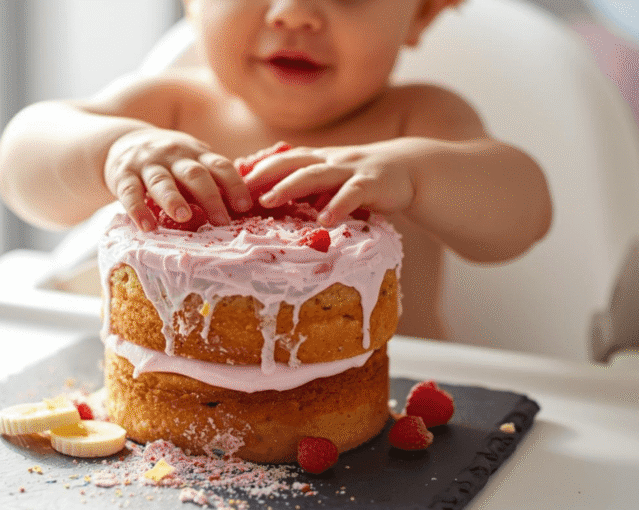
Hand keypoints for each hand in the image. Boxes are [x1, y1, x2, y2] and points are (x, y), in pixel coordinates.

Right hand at [104, 128, 250, 230]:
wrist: (123, 142)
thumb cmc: (168, 162)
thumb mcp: (191, 161)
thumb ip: (211, 179)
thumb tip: (242, 210)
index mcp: (196, 154)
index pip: (220, 166)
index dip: (233, 185)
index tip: (244, 206)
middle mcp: (173, 156)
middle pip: (194, 174)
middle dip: (209, 197)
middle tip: (221, 221)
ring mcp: (147, 164)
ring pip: (162, 181)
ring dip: (174, 199)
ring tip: (184, 217)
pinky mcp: (122, 175)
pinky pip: (129, 193)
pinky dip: (137, 209)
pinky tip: (146, 226)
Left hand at [243, 140, 421, 225]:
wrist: (409, 169)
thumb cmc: (362, 180)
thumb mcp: (332, 180)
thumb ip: (306, 188)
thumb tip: (268, 202)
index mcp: (318, 159)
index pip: (282, 160)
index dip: (256, 168)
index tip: (229, 180)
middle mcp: (330, 161)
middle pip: (292, 162)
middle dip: (264, 175)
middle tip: (239, 191)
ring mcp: (350, 170)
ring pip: (316, 175)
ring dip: (290, 187)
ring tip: (269, 201)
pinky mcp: (372, 184)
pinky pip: (352, 194)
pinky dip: (338, 206)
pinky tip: (326, 219)